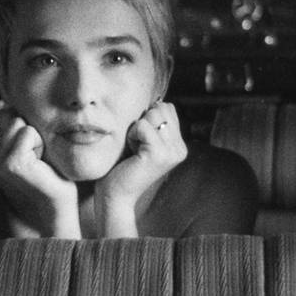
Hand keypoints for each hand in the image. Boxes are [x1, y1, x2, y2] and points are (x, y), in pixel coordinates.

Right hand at [0, 104, 80, 237]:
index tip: (33, 146)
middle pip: (8, 113)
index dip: (25, 122)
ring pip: (17, 121)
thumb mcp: (32, 141)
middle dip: (29, 126)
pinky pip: (27, 132)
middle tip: (37, 152)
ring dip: (36, 135)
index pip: (3, 112)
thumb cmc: (50, 169)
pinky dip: (39, 142)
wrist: (57, 202)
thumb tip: (12, 100)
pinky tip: (41, 162)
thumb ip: (19, 122)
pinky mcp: (10, 163)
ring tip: (39, 156)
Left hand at [95, 101, 187, 236]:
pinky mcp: (159, 154)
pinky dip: (131, 135)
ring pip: (152, 114)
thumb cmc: (122, 166)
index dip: (147, 118)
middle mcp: (180, 149)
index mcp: (179, 145)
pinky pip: (142, 125)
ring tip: (134, 150)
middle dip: (142, 122)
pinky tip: (131, 153)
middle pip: (161, 108)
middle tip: (136, 146)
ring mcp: (172, 152)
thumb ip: (153, 123)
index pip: (167, 108)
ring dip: (135, 129)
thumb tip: (157, 100)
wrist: (115, 195)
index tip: (140, 142)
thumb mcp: (142, 141)